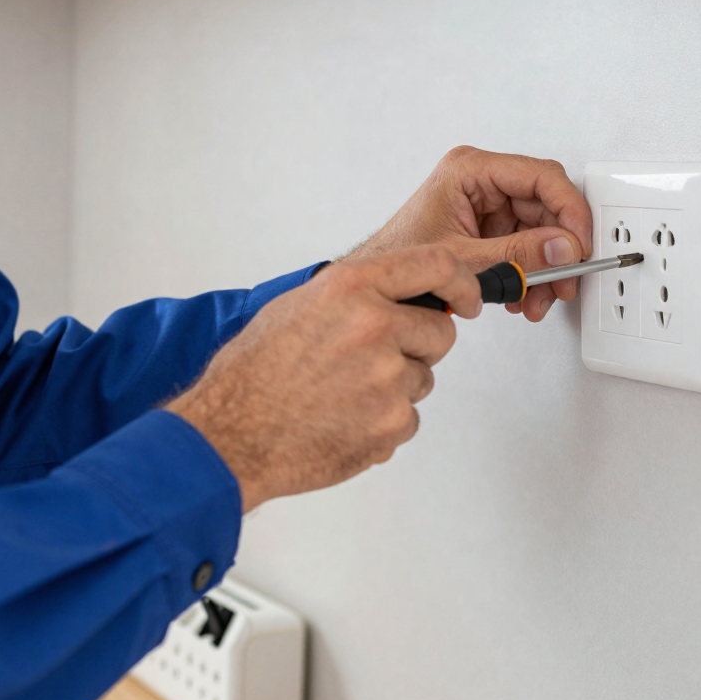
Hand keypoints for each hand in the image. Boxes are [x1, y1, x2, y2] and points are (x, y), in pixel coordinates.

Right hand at [168, 245, 480, 511]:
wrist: (232, 434)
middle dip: (419, 347)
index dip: (463, 283)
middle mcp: (375, 325)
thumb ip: (357, 295)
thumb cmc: (255, 371)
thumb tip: (404, 295)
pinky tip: (341, 421)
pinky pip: (408, 419)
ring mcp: (387, 377)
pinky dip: (383, 424)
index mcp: (351, 288)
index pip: (437, 265)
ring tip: (342, 395)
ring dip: (395, 388)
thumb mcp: (300, 305)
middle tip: (374, 362)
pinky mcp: (391, 423)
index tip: (468, 298)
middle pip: (439, 331)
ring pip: (422, 379)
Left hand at [347, 146, 591, 322]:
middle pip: (544, 205)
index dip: (569, 209)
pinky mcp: (486, 227)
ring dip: (545, 268)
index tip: (580, 243)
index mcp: (469, 170)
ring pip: (539, 229)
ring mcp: (484, 203)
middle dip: (558, 248)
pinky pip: (524, 244)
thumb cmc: (400, 259)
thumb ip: (518, 253)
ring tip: (538, 297)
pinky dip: (529, 272)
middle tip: (565, 279)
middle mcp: (479, 180)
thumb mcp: (465, 259)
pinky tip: (522, 294)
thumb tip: (564, 248)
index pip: (541, 176)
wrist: (378, 287)